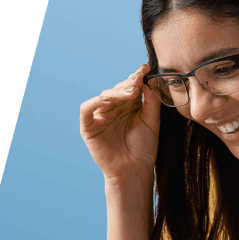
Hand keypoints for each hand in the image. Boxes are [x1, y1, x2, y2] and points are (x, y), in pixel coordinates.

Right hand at [79, 63, 161, 184]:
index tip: (145, 69)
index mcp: (129, 107)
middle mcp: (114, 109)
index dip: (136, 77)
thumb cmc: (144, 149)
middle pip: (117, 89)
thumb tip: (150, 81)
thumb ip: (151, 102)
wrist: (134, 170)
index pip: (130, 87)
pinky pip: (86, 109)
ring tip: (130, 92)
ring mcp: (100, 117)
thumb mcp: (152, 122)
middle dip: (128, 84)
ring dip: (115, 92)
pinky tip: (106, 100)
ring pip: (104, 96)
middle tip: (138, 80)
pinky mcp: (88, 127)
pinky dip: (95, 102)